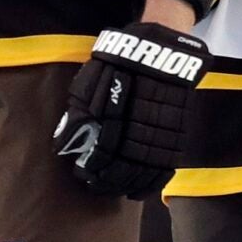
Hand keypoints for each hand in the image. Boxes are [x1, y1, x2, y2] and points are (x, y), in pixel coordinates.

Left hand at [55, 20, 208, 197]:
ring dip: (127, 185)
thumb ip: (78, 112)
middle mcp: (138, 126)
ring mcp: (160, 132)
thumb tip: (64, 143)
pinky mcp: (177, 135)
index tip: (82, 175)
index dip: (91, 168)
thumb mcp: (91, 80)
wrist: (163, 50)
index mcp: (114, 113)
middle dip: (107, 181)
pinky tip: (138, 192)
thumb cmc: (120, 64)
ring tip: (114, 191)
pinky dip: (151, 184)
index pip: (101, 152)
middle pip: (122, 166)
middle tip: (96, 186)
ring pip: (143, 171)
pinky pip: (164, 168)